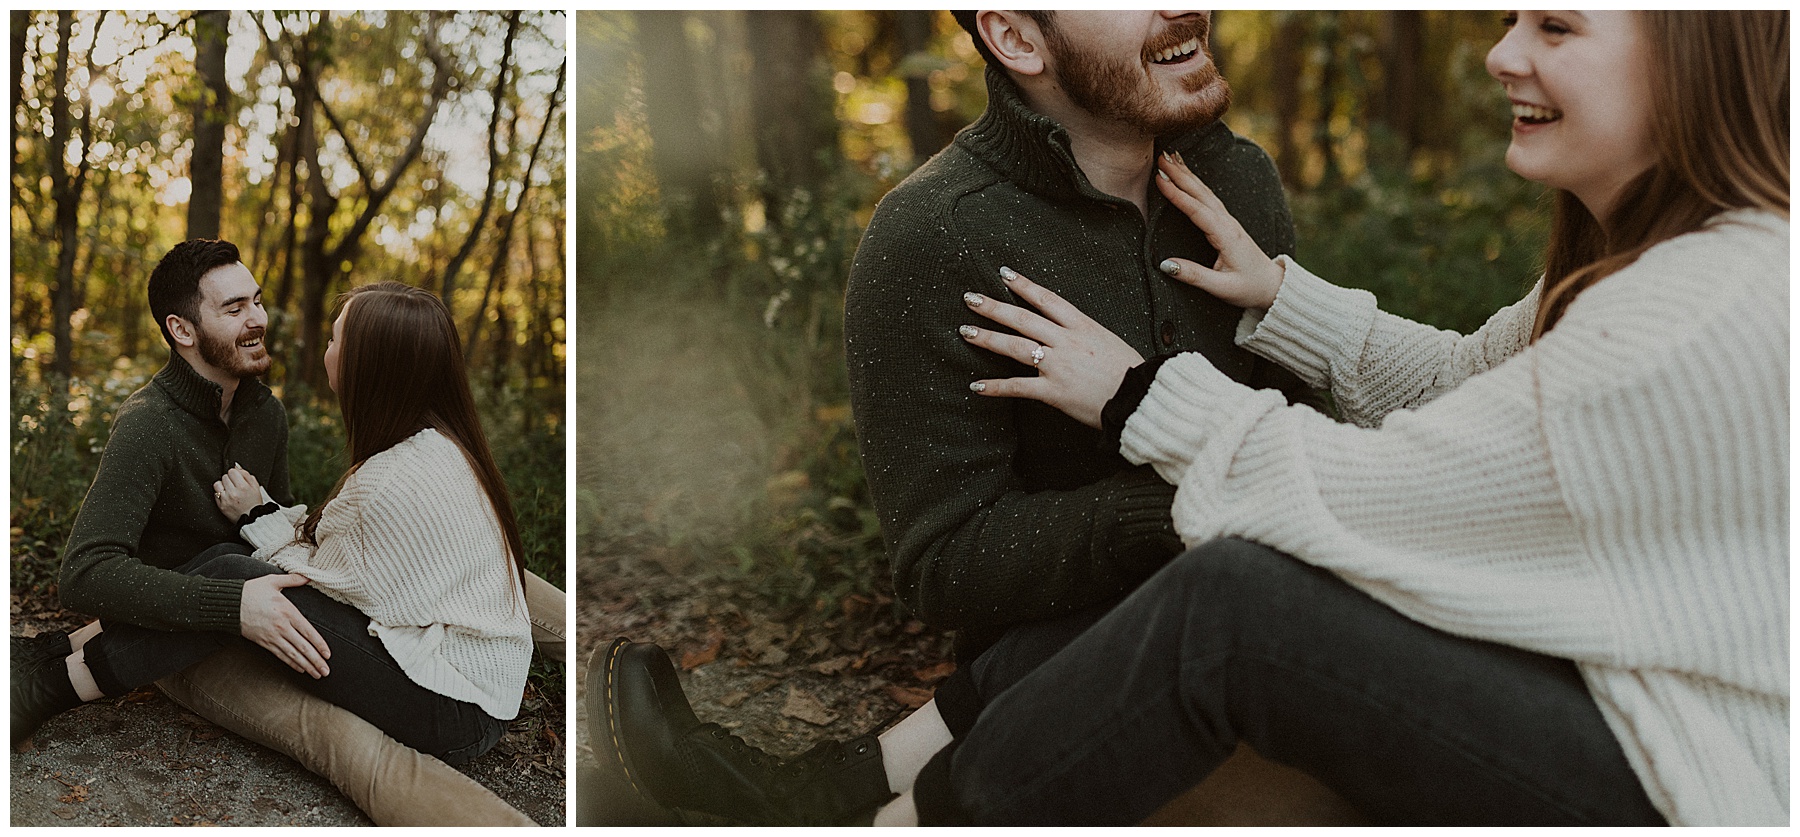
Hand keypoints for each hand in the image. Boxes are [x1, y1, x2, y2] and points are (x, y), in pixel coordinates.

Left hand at [213, 464, 261, 520]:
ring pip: (217, 484)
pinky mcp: (221, 505)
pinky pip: (215, 493)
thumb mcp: (256, 487)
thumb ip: (246, 474)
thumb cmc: (254, 503)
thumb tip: (236, 466)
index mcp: (243, 487)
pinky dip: (220, 494)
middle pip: (224, 476)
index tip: (237, 479)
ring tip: (229, 491)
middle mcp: (233, 492)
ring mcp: (226, 499)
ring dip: (222, 486)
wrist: (252, 518)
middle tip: (235, 486)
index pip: (232, 471)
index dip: (235, 474)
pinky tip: (227, 497)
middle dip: (229, 480)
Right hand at [239, 574, 330, 677]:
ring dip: (306, 666)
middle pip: (303, 647)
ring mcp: (272, 636)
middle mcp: (282, 627)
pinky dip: (291, 663)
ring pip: (293, 654)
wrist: (228, 604)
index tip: (328, 654)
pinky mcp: (263, 642)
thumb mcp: (273, 581)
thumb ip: (293, 579)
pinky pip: (280, 655)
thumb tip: (308, 576)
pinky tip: (300, 669)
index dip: (319, 645)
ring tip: (317, 674)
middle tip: (326, 671)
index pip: (308, 632)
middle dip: (316, 661)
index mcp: (288, 612)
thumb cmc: (250, 591)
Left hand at [960, 267, 1143, 428]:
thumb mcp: (1110, 342)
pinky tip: (976, 385)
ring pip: (1015, 347)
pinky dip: (995, 386)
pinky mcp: (1054, 391)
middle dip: (994, 307)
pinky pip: (1018, 387)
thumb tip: (1069, 333)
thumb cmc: (1131, 372)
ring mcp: (1058, 365)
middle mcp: (1067, 341)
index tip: (1004, 273)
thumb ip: (1086, 336)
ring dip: (988, 338)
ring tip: (966, 331)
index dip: (1024, 285)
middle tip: (970, 298)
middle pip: (1023, 318)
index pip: (1047, 299)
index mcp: (1083, 326)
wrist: (1143, 398)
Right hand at [1153, 151, 1286, 310]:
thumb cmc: (1248, 288)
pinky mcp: (1227, 222)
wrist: (1271, 286)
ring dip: (1187, 174)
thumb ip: (1193, 276)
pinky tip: (1186, 175)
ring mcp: (1229, 221)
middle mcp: (1228, 223)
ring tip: (1169, 157)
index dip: (1178, 195)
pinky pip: (1208, 197)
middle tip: (1160, 158)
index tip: (1160, 180)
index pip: (1198, 211)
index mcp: (1226, 236)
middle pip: (1202, 194)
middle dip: (1180, 174)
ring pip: (1205, 192)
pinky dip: (1195, 183)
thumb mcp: (1221, 288)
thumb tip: (1164, 264)